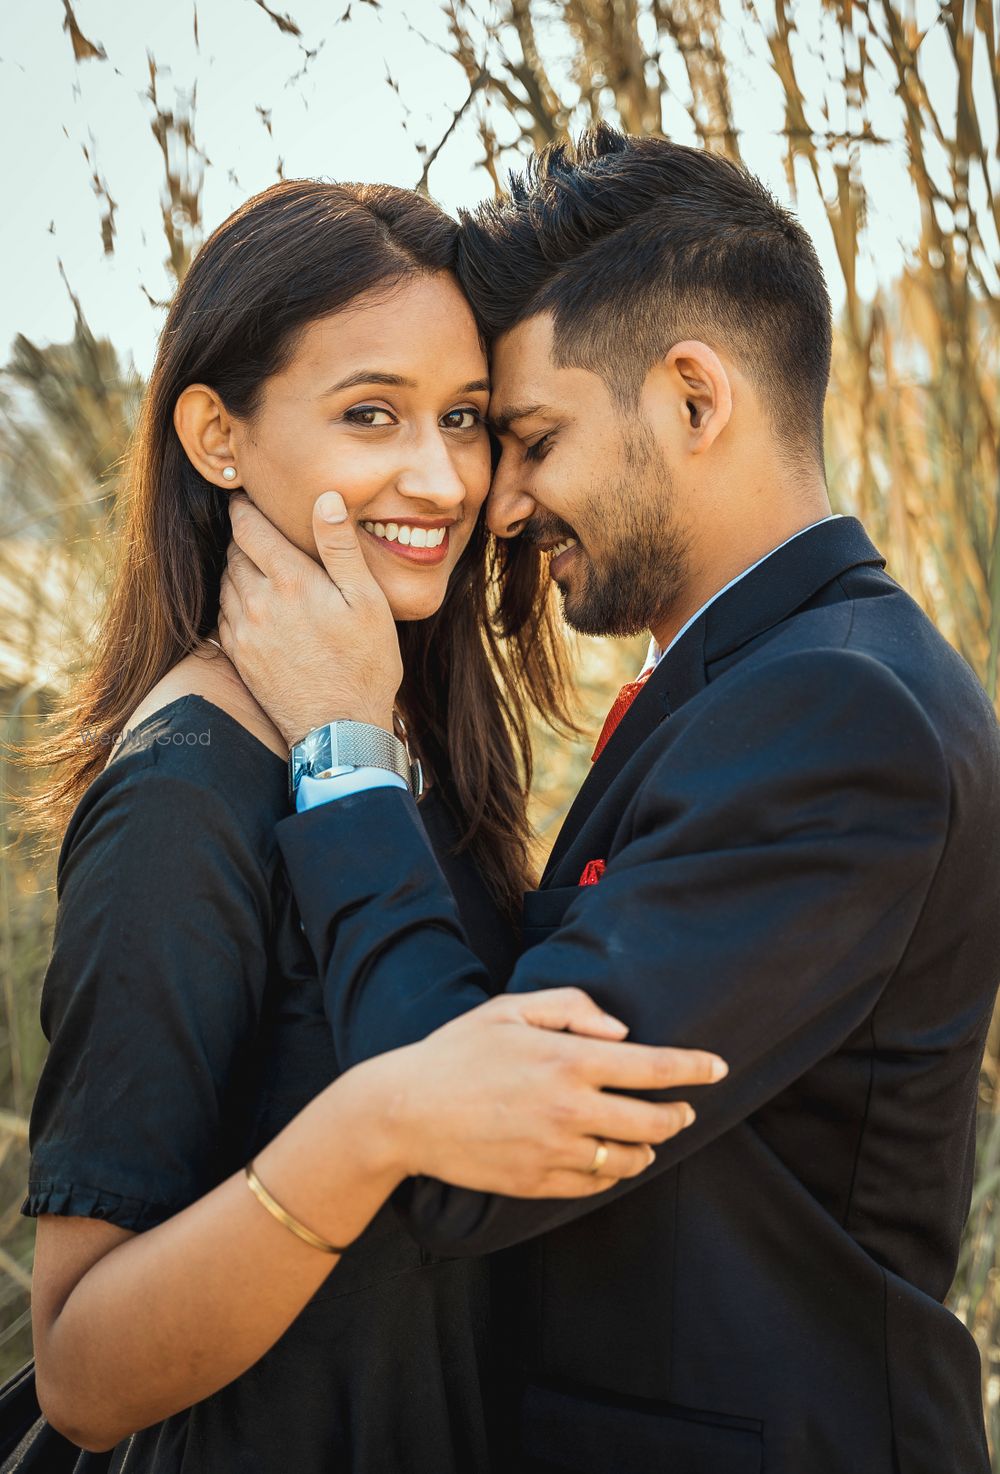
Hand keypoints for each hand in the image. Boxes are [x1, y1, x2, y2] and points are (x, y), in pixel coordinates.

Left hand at [218, 492, 402, 745]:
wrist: (340, 729)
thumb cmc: (364, 664)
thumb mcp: (368, 601)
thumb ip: (340, 547)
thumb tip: (325, 497)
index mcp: (289, 580)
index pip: (249, 528)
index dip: (245, 508)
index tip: (246, 497)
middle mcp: (257, 602)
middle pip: (234, 552)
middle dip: (244, 536)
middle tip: (258, 529)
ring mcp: (243, 631)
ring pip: (226, 582)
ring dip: (238, 568)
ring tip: (259, 565)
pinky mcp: (238, 656)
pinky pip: (224, 614)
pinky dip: (235, 599)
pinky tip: (255, 603)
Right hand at [364, 988, 727, 1197]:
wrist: (405, 1113)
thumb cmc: (458, 1051)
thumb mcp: (511, 1009)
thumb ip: (573, 1009)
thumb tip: (623, 1032)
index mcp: (570, 1060)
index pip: (656, 1068)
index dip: (695, 1067)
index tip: (719, 1068)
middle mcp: (572, 1109)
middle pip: (655, 1120)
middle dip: (680, 1114)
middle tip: (685, 1109)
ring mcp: (557, 1150)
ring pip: (631, 1158)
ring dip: (649, 1146)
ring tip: (648, 1136)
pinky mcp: (540, 1182)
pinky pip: (596, 1182)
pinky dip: (612, 1170)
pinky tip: (610, 1157)